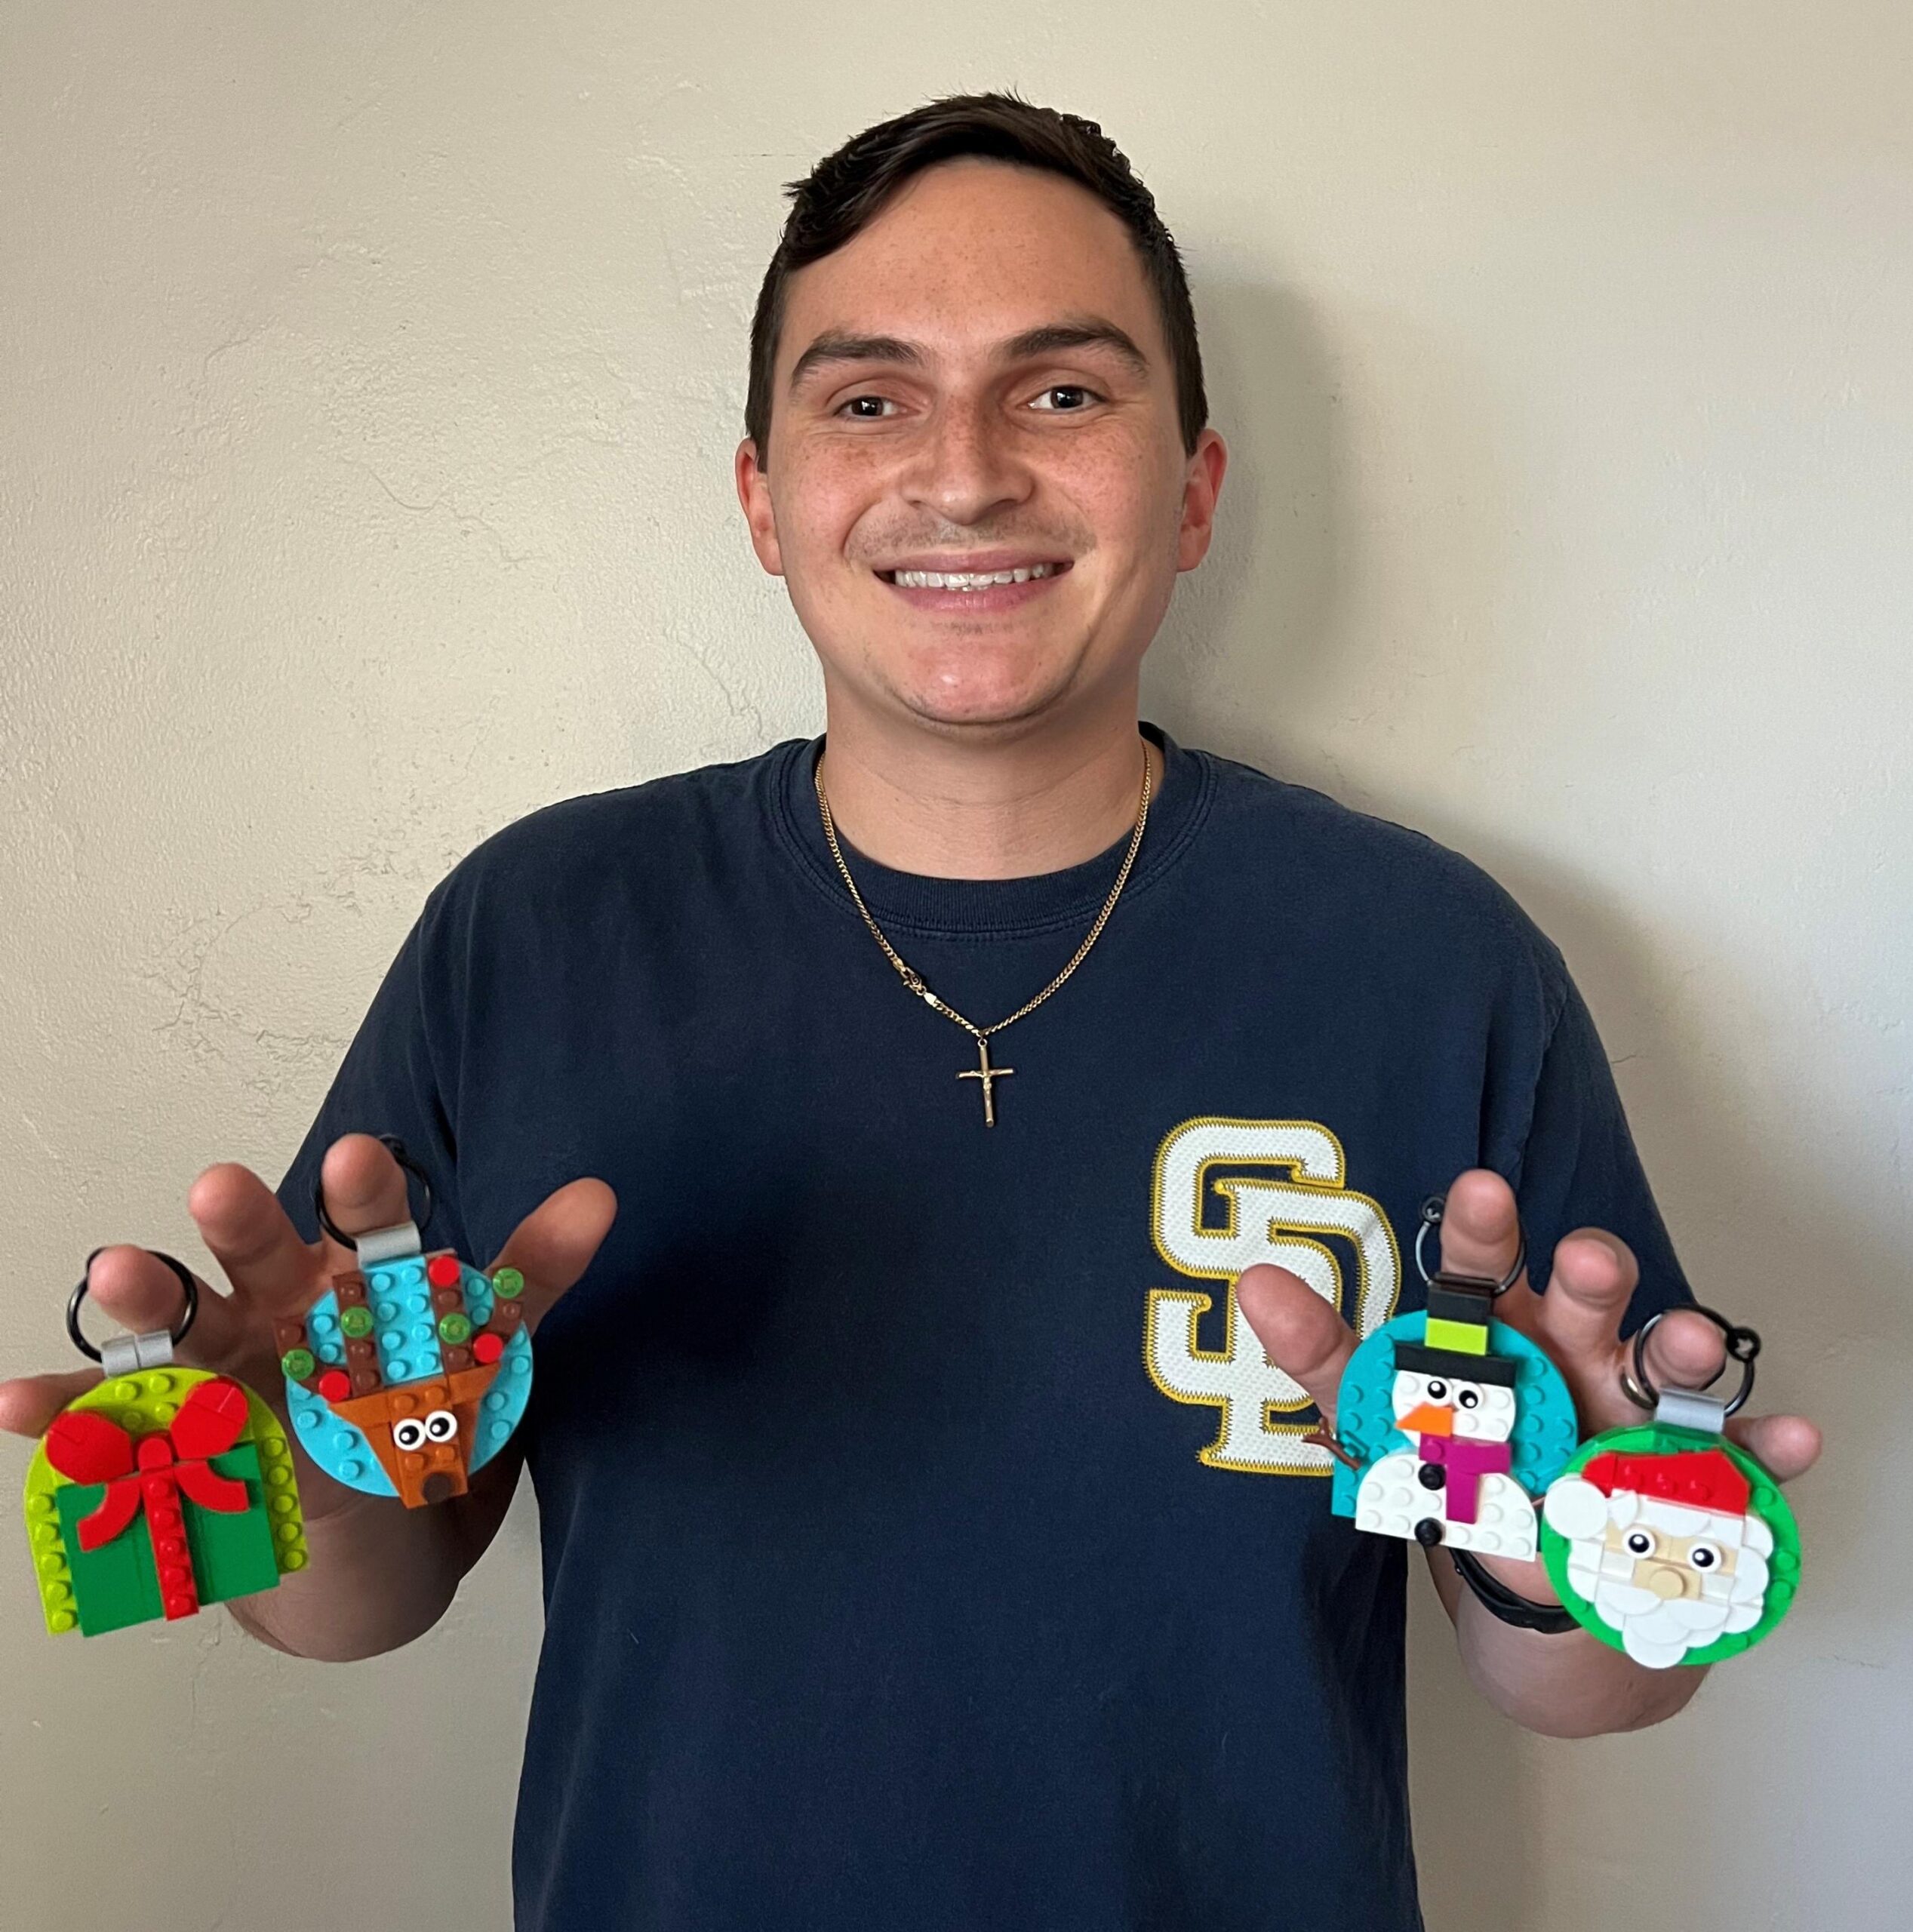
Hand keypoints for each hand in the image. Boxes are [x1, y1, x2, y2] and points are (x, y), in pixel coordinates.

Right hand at [0, 1134, 615, 1526]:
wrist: (361, 1501)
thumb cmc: (411, 1389)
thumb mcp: (478, 1340)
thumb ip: (531, 1274)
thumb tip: (604, 1195)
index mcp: (360, 1278)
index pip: (372, 1228)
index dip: (369, 1197)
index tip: (363, 1156)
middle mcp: (281, 1307)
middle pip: (261, 1257)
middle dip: (245, 1226)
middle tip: (221, 1183)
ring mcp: (223, 1368)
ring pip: (183, 1328)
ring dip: (146, 1301)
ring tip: (110, 1268)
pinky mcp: (177, 1433)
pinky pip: (116, 1422)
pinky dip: (69, 1416)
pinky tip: (13, 1406)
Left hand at [1236, 1168, 1821, 1603]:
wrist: (1542, 1596)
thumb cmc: (1462, 1473)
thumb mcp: (1381, 1417)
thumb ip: (1324, 1353)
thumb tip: (1253, 1280)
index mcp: (1500, 1334)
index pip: (1487, 1272)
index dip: (1485, 1235)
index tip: (1480, 1187)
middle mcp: (1577, 1358)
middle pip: (1589, 1305)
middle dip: (1594, 1279)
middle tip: (1590, 1259)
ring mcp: (1642, 1417)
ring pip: (1667, 1370)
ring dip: (1682, 1348)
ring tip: (1689, 1340)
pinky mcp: (1697, 1484)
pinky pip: (1739, 1465)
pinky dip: (1765, 1454)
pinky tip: (1787, 1441)